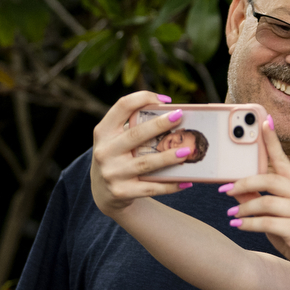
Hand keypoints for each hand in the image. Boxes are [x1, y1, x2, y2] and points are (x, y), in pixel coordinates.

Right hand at [89, 92, 194, 216]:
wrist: (103, 192)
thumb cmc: (117, 157)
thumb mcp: (115, 140)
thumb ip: (133, 127)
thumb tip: (172, 115)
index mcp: (104, 131)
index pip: (122, 106)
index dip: (143, 98)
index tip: (165, 100)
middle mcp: (105, 151)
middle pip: (136, 134)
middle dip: (160, 124)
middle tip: (180, 117)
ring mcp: (112, 173)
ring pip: (146, 163)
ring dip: (169, 157)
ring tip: (187, 151)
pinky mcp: (122, 192)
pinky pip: (151, 188)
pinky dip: (170, 185)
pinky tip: (186, 181)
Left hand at [225, 117, 289, 278]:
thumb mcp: (274, 215)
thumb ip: (258, 199)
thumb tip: (233, 188)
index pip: (284, 159)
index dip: (272, 141)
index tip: (263, 120)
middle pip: (270, 179)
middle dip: (243, 183)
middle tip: (224, 190)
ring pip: (266, 202)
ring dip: (243, 208)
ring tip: (231, 213)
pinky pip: (267, 223)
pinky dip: (248, 224)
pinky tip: (238, 225)